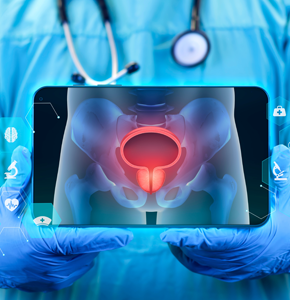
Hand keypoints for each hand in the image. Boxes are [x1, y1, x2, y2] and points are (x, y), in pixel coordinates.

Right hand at [0, 146, 132, 291]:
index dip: (105, 237)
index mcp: (38, 242)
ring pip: (83, 262)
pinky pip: (74, 272)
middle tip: (90, 223)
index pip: (80, 239)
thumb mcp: (6, 204)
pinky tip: (68, 249)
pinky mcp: (48, 284)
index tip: (126, 235)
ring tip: (76, 235)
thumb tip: (23, 152)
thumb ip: (19, 178)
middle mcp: (46, 264)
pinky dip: (77, 259)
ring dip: (85, 248)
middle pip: (86, 250)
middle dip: (94, 238)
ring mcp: (48, 278)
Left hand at [161, 145, 289, 280]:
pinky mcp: (239, 272)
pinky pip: (211, 272)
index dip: (189, 238)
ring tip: (172, 241)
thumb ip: (281, 175)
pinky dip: (196, 264)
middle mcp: (242, 258)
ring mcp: (239, 268)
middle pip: (203, 253)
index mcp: (251, 240)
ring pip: (204, 265)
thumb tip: (281, 149)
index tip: (168, 234)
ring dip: (186, 253)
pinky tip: (187, 255)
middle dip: (181, 244)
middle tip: (165, 233)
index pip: (213, 240)